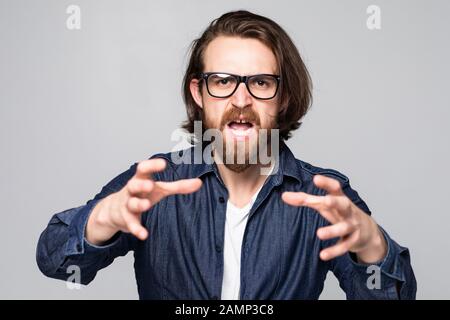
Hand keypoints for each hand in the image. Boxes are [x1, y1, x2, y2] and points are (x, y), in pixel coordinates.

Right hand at [86, 158, 201, 244]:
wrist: (115, 210)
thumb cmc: (142, 194)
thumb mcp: (160, 189)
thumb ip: (178, 186)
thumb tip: (199, 183)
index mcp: (141, 179)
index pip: (143, 169)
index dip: (152, 166)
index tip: (163, 164)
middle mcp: (132, 190)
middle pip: (133, 184)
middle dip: (141, 185)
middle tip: (149, 185)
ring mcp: (127, 204)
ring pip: (130, 203)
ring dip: (138, 204)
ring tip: (146, 205)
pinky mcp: (126, 219)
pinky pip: (131, 223)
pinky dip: (136, 229)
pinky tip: (143, 234)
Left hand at [281, 175, 386, 262]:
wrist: (367, 230)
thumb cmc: (340, 212)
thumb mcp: (324, 205)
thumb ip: (305, 200)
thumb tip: (284, 196)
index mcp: (340, 198)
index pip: (335, 188)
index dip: (326, 183)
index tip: (316, 178)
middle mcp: (347, 210)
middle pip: (343, 204)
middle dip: (335, 202)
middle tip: (325, 201)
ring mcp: (352, 225)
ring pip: (343, 228)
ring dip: (332, 230)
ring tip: (319, 233)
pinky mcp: (353, 240)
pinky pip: (344, 246)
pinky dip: (334, 251)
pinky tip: (323, 255)